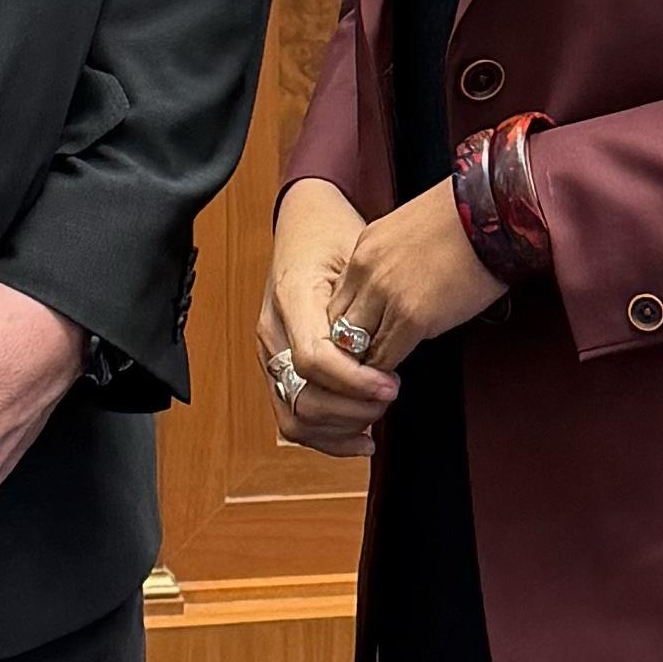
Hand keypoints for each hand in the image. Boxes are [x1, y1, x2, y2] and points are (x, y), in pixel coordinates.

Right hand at [259, 178, 393, 456]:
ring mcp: (271, 356)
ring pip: (296, 418)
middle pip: (303, 398)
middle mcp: (272, 334)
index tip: (391, 384)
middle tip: (391, 395)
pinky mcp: (279, 370)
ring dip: (341, 428)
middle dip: (353, 409)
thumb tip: (391, 349)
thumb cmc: (333, 234)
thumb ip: (368, 302)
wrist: (305, 223)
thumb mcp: (357, 254)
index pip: (313, 359)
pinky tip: (364, 438)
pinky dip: (329, 436)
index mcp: (289, 298)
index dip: (355, 381)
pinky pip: (295, 416)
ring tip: (379, 416)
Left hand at [327, 181, 504, 382]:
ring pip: (356, 346)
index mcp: (365, 248)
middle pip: (338, 324)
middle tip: (364, 366)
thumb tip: (393, 291)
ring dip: (367, 364)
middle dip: (350, 348)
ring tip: (377, 379)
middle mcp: (367, 271)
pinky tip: (394, 379)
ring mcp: (386, 294)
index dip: (349, 324)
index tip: (363, 339)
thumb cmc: (466, 219)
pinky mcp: (412, 317)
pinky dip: (386, 374)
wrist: (495, 213)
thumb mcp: (409, 231)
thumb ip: (390, 261)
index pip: (338, 299)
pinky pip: (385, 358)